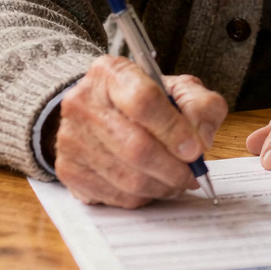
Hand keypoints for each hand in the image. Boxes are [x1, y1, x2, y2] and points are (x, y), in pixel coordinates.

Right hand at [53, 55, 228, 208]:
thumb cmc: (143, 100)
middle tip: (191, 174)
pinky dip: (142, 197)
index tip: (195, 149)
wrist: (98, 111)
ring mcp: (71, 138)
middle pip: (136, 147)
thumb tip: (201, 138)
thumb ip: (201, 106)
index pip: (144, 101)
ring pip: (128, 178)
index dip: (174, 130)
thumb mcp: (178, 89)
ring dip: (161, 186)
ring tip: (176, 180)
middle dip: (173, 168)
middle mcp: (83, 103)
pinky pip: (115, 196)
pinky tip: (152, 184)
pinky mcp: (69, 170)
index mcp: (111, 73)